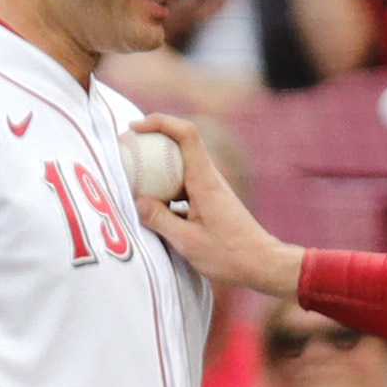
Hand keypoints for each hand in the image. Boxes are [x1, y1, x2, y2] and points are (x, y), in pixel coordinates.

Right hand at [129, 115, 304, 296]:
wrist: (263, 265)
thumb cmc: (230, 256)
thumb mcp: (188, 242)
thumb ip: (160, 220)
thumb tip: (137, 200)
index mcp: (205, 181)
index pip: (186, 134)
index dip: (160, 122)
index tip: (135, 129)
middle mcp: (209, 179)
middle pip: (179, 145)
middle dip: (151, 142)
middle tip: (124, 151)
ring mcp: (210, 190)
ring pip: (179, 167)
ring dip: (156, 168)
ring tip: (131, 177)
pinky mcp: (210, 203)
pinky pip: (182, 186)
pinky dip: (165, 188)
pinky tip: (150, 204)